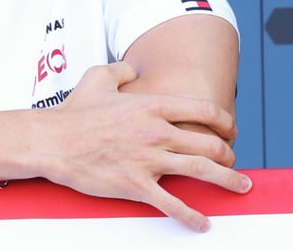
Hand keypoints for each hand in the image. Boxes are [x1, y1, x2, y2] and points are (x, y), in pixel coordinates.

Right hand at [38, 62, 250, 231]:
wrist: (51, 141)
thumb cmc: (73, 112)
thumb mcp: (97, 77)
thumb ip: (120, 69)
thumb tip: (131, 68)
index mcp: (151, 106)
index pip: (204, 110)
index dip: (225, 121)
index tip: (230, 129)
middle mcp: (156, 132)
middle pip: (210, 143)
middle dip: (229, 153)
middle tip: (232, 160)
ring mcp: (148, 160)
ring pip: (203, 171)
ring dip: (228, 180)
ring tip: (241, 187)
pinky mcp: (136, 185)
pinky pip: (172, 204)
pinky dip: (192, 216)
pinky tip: (203, 223)